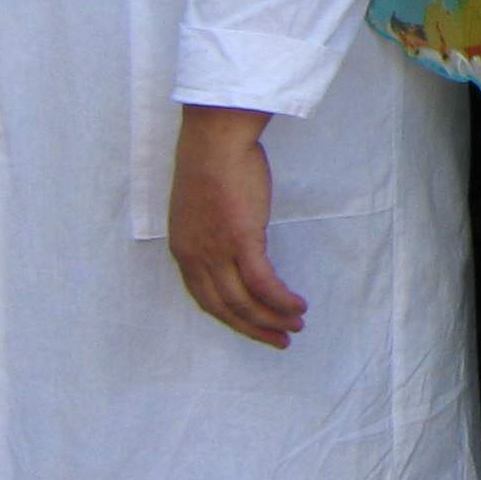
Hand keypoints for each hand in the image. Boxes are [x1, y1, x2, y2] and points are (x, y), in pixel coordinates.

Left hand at [166, 106, 306, 347]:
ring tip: (296, 323)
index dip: (232, 318)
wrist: (214, 140)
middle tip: (280, 339)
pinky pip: (263, 283)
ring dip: (273, 318)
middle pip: (225, 309)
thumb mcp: (201, 208)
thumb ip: (212, 233)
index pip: (206, 299)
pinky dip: (281, 299)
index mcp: (183, 251)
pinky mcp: (241, 240)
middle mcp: (196, 258)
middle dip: (255, 328)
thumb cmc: (211, 163)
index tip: (254, 326)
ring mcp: (217, 251)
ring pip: (245, 301)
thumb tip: (234, 245)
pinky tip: (297, 304)